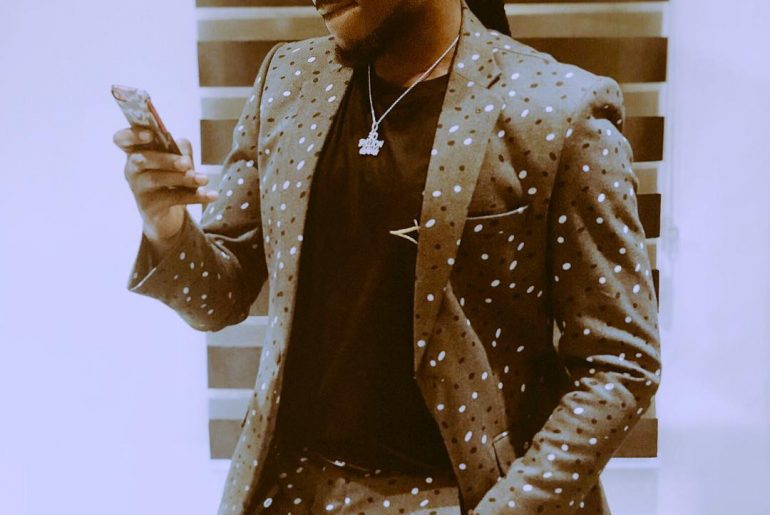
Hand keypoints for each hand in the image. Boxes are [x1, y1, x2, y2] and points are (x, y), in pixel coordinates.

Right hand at [113, 128, 218, 257]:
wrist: (165, 214)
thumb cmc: (169, 177)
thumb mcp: (176, 159)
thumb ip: (180, 149)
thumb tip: (184, 155)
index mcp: (136, 151)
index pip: (122, 139)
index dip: (132, 135)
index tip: (150, 135)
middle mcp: (132, 169)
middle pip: (142, 159)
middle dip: (165, 160)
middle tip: (186, 163)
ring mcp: (138, 189)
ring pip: (157, 179)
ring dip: (183, 178)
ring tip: (203, 179)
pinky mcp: (149, 206)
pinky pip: (173, 198)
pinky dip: (195, 196)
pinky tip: (212, 195)